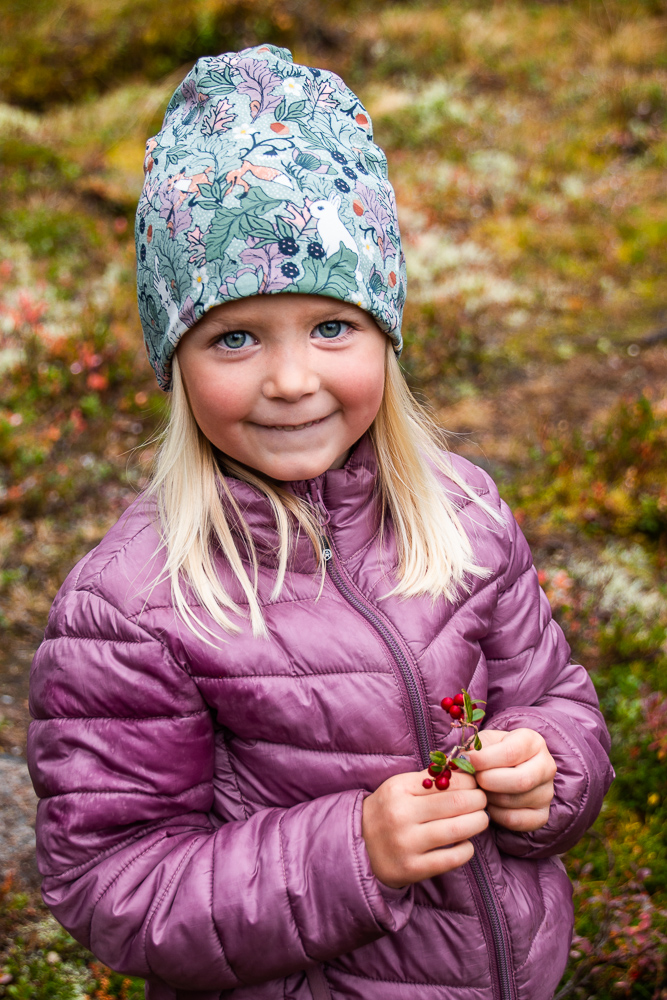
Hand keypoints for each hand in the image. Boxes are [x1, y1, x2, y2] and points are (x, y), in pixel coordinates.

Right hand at [362, 769, 488, 888]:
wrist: (358, 847)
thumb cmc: (387, 811)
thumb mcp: (399, 788)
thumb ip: (428, 780)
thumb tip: (465, 771)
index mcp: (398, 789)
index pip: (446, 780)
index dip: (469, 782)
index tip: (476, 784)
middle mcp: (401, 815)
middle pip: (456, 803)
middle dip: (478, 800)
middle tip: (483, 800)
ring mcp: (406, 844)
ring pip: (457, 830)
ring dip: (478, 822)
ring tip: (481, 819)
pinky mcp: (412, 869)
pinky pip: (452, 858)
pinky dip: (467, 849)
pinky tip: (466, 843)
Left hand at [466, 728, 555, 832]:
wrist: (506, 770)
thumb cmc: (492, 752)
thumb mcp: (485, 741)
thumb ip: (476, 748)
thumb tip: (465, 760)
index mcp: (533, 742)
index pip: (511, 752)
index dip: (485, 758)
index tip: (467, 761)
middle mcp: (546, 766)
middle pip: (521, 780)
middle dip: (489, 781)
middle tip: (474, 779)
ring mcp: (547, 792)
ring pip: (515, 801)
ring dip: (490, 797)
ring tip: (480, 789)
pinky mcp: (541, 815)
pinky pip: (515, 820)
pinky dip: (496, 814)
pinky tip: (489, 803)